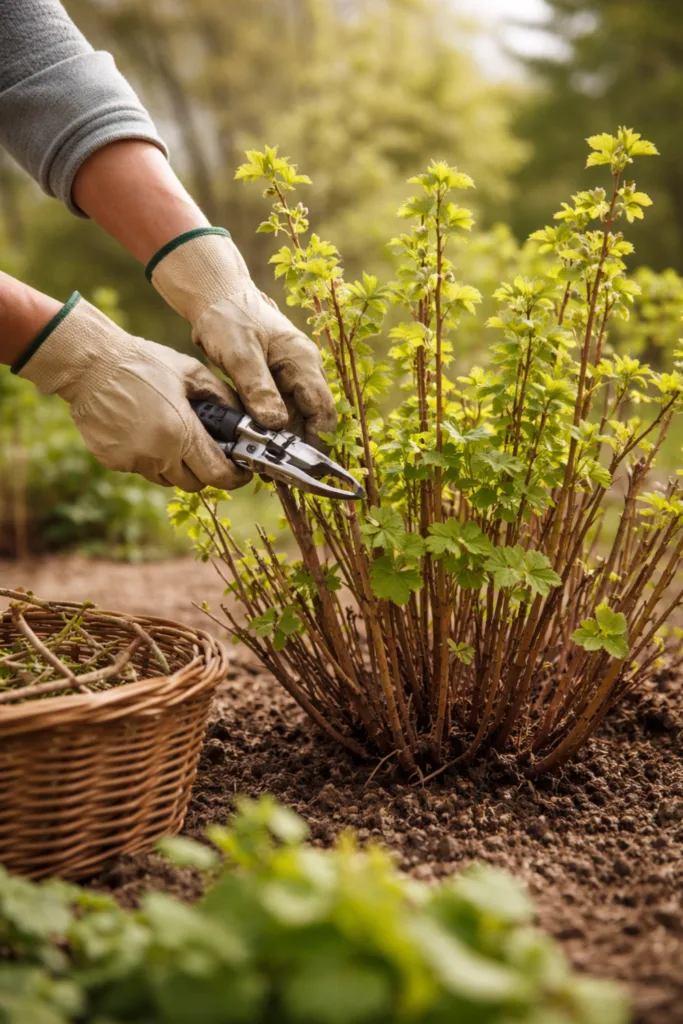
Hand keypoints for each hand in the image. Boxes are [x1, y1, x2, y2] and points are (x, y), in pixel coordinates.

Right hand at [14, 293, 250, 491]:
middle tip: (205, 448)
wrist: (89, 365)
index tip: (241, 471)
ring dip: (175, 465)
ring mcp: (132, 461)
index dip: (234, 477)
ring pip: (166, 478)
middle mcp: (157, 455)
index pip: (218, 474)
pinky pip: (141, 468)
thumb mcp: (191, 372)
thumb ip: (222, 398)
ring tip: (170, 433)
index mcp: (181, 433)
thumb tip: (243, 419)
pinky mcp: (113, 461)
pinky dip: (148, 457)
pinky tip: (143, 430)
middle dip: (205, 470)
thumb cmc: (143, 363)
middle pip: (194, 483)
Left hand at [148, 228, 337, 448]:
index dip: (316, 440)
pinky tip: (253, 448)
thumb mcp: (239, 352)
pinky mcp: (273, 384)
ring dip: (281, 442)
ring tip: (263, 466)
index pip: (323, 409)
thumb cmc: (229, 318)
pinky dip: (268, 431)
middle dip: (296, 447)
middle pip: (311, 419)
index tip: (300, 465)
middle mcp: (302, 372)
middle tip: (276, 473)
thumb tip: (274, 424)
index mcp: (302, 362)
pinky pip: (277, 414)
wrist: (217, 297)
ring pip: (294, 419)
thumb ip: (257, 387)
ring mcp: (289, 379)